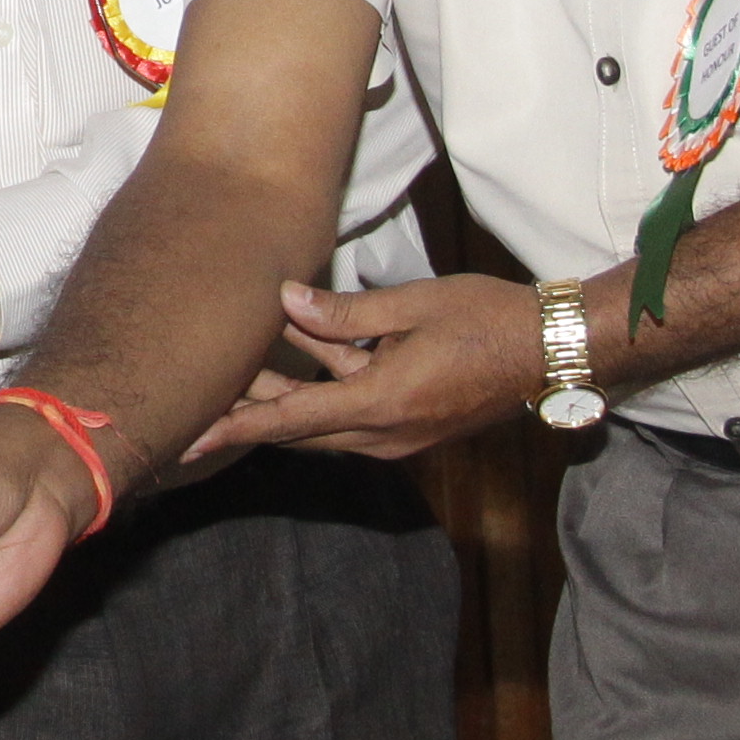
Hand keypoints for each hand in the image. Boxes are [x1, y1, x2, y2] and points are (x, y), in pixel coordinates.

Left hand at [188, 276, 540, 464]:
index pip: (290, 421)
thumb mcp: (414, 305)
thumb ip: (346, 311)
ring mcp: (400, 437)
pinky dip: (321, 392)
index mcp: (381, 404)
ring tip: (236, 367)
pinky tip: (301, 352)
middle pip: (298, 429)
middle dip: (248, 411)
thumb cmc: (488, 320)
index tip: (188, 439)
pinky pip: (350, 418)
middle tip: (196, 394)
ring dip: (284, 399)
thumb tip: (286, 300)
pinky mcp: (410, 428)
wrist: (551, 350)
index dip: (235, 429)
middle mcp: (385, 434)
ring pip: (322, 425)